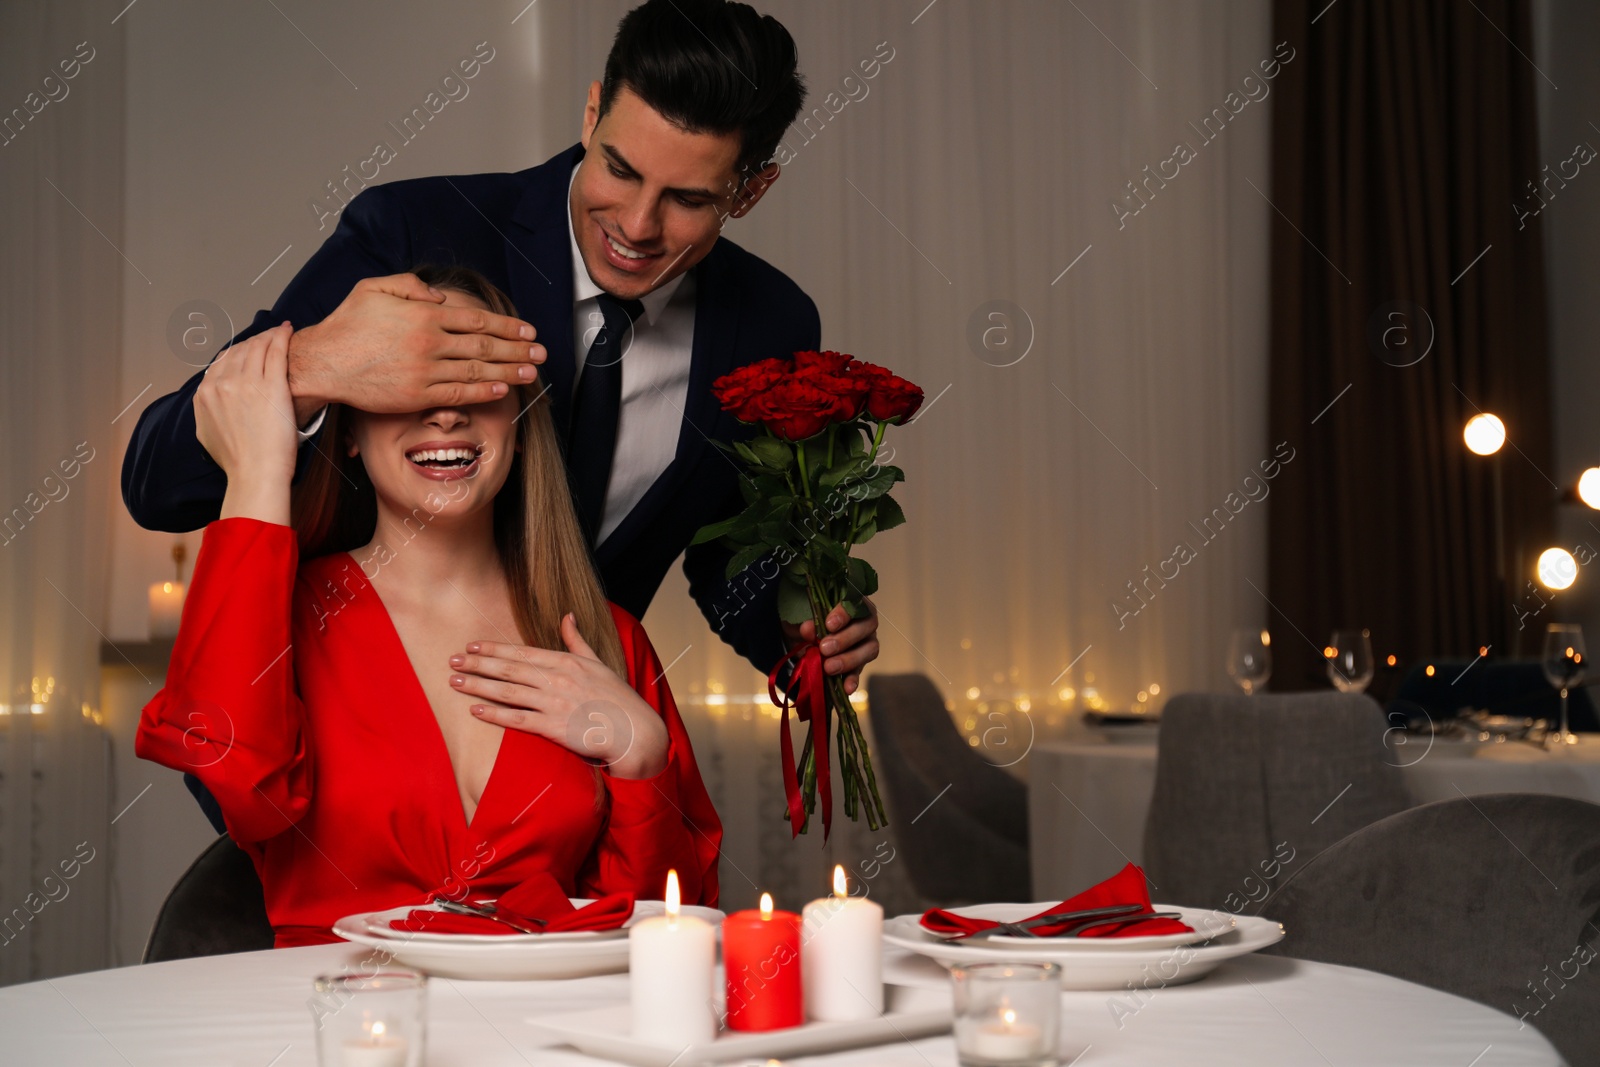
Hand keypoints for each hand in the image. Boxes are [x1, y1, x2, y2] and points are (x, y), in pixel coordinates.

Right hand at [194, 321, 296, 523]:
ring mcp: (246, 382)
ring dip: (268, 335)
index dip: (237, 353)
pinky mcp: (271, 385)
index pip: (220, 363)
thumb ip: (207, 413)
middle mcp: (221, 384)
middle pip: (238, 351)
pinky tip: (287, 331)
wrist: (255, 474)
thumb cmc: (239, 462)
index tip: (249, 351)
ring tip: (279, 332)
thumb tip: (209, 408)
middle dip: (253, 341)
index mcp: (205, 395)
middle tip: (268, 337)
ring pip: (257, 347)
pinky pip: (275, 352)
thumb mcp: (208, 434)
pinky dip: (281, 337)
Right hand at [285, 273, 544, 423]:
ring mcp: (425, 369)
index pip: (477, 319)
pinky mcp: (417, 394)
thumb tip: (442, 296)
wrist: (323, 362)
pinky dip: (484, 391)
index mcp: (423, 313)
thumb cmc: (347, 324)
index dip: (507, 326)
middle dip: (518, 348)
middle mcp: (429, 341)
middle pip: (485, 345)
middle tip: (542, 351)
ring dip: (510, 370)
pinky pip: (459, 393)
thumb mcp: (374, 288)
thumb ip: (410, 285)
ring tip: (533, 371)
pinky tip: (504, 389)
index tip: (527, 330)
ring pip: (478, 370)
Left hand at [450, 614, 669, 779]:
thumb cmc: (616, 697)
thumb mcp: (598, 662)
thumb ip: (577, 640)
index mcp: (567, 662)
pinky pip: (517, 719)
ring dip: (479, 685)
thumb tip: (567, 616)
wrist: (633, 732)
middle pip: (509, 668)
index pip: (522, 652)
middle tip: (452, 660)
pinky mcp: (553, 727)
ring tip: (455, 682)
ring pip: (508, 691)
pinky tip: (475, 710)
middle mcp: (557, 679)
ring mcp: (554, 703)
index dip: (494, 649)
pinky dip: (495, 714)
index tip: (472, 646)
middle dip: (478, 664)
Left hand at [781, 597, 880, 694]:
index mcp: (852, 601)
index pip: (855, 602)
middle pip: (866, 627)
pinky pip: (860, 671)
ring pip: (869, 649)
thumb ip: (805, 621)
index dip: (844, 614)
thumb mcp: (800, 618)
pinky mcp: (859, 664)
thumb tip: (808, 629)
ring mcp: (866, 643)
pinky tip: (846, 688)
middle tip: (824, 648)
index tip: (829, 624)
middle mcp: (865, 621)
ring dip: (849, 659)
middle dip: (845, 639)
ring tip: (829, 667)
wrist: (802, 639)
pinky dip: (853, 680)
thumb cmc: (806, 620)